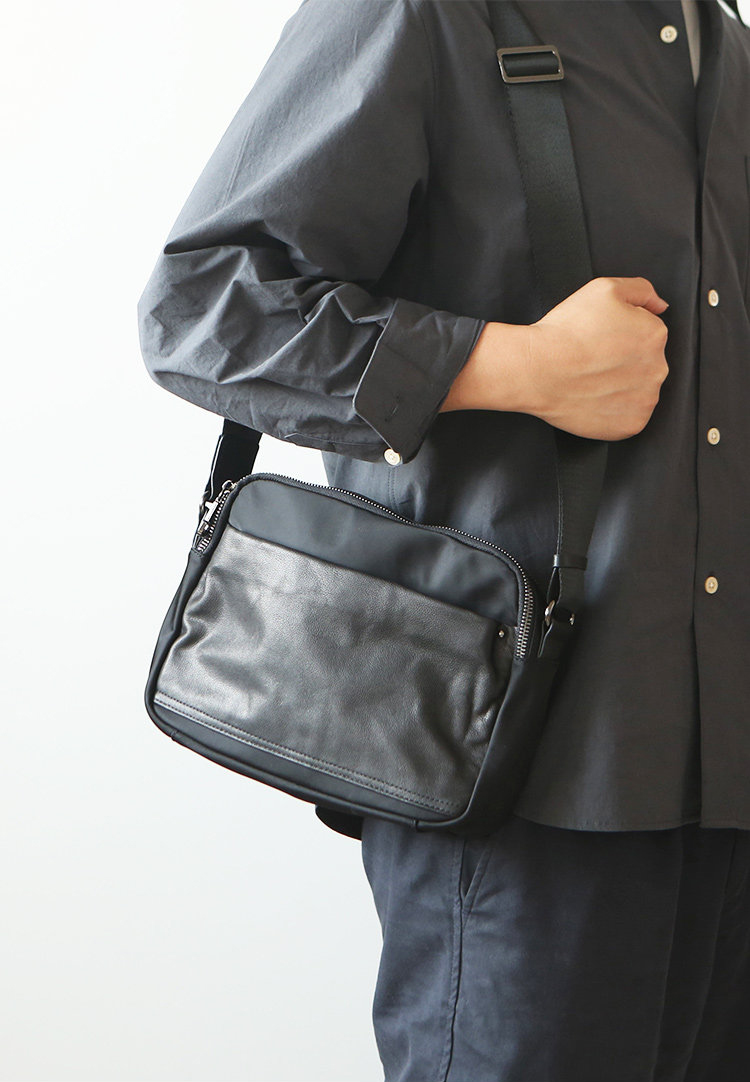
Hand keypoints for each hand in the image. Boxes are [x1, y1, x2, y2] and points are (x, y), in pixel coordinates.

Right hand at [441, 276, 669, 440]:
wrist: (537, 370)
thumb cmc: (566, 330)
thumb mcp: (604, 288)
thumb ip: (641, 290)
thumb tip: (660, 305)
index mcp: (655, 335)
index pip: (646, 333)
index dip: (620, 334)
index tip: (599, 338)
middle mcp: (658, 369)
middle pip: (646, 363)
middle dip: (624, 361)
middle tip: (593, 359)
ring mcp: (646, 400)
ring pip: (639, 390)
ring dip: (621, 386)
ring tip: (591, 380)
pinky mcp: (632, 425)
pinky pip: (629, 416)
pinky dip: (614, 410)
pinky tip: (593, 398)